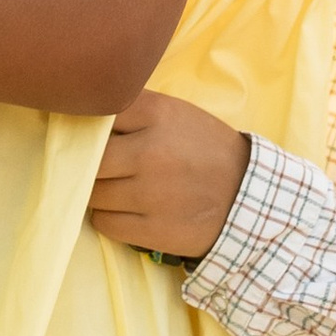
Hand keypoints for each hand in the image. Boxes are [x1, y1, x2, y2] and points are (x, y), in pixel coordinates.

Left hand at [87, 89, 251, 259]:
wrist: (248, 195)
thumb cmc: (205, 148)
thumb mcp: (176, 112)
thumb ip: (135, 107)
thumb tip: (86, 105)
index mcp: (157, 115)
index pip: (98, 112)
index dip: (87, 124)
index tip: (86, 132)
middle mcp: (149, 153)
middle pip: (89, 160)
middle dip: (91, 164)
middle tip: (103, 167)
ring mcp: (150, 194)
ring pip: (93, 194)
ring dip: (100, 193)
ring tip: (120, 189)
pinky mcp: (154, 230)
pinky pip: (105, 223)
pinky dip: (109, 218)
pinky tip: (126, 210)